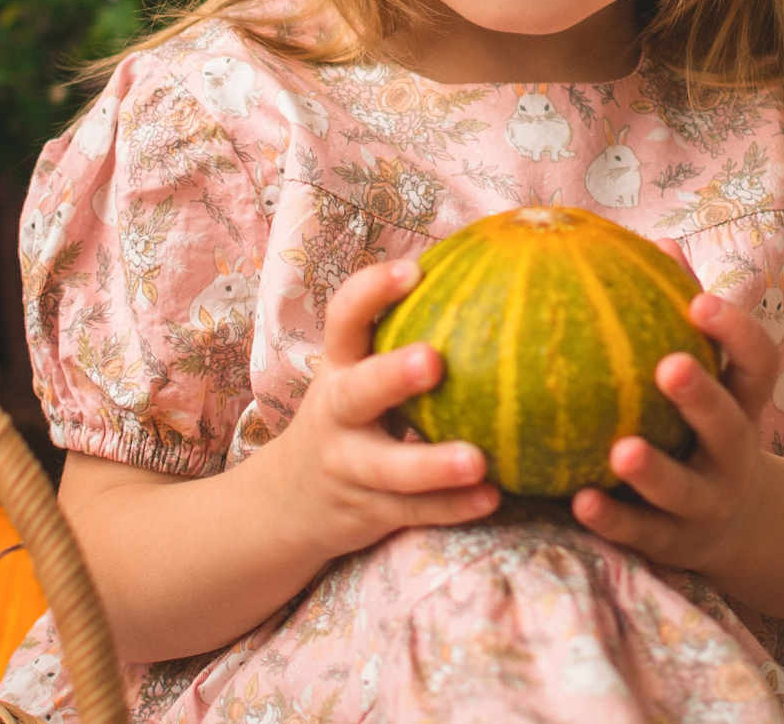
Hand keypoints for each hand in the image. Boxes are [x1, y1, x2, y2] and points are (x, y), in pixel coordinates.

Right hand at [258, 259, 498, 562]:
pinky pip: (413, 511)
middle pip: (357, 392)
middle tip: (433, 360)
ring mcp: (348, 467)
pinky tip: (493, 497)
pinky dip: (451, 507)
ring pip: (387, 467)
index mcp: (339, 367)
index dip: (373, 292)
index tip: (415, 270)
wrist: (287, 503)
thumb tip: (496, 273)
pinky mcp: (367, 512)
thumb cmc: (350, 417)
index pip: (344, 319)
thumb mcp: (357, 373)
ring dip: (432, 464)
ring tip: (478, 460)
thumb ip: (407, 335)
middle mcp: (336, 414)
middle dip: (392, 376)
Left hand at [570, 260, 783, 576]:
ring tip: (619, 449)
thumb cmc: (705, 424)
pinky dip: (614, 519)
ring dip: (654, 471)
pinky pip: (643, 533)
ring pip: (685, 492)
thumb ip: (682, 313)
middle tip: (667, 367)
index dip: (735, 331)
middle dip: (701, 397)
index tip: (698, 302)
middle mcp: (733, 454)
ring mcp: (707, 504)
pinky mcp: (675, 544)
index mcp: (743, 404)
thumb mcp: (713, 377)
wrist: (741, 526)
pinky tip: (578, 500)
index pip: (758, 363)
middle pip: (728, 426)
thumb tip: (657, 238)